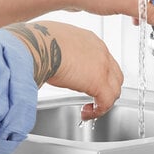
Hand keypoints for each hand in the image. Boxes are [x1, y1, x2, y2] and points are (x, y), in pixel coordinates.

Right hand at [5, 20, 122, 119]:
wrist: (39, 45)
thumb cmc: (38, 42)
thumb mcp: (53, 42)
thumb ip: (57, 51)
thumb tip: (48, 59)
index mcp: (89, 40)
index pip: (102, 59)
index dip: (97, 73)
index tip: (84, 82)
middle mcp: (100, 51)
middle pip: (114, 74)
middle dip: (105, 88)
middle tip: (92, 98)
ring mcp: (103, 66)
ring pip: (115, 88)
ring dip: (103, 100)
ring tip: (89, 108)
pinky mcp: (99, 82)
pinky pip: (107, 102)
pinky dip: (98, 111)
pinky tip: (86, 113)